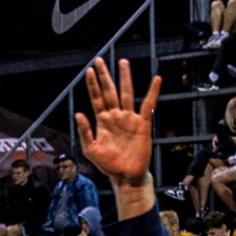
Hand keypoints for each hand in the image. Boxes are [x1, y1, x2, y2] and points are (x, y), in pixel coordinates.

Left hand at [74, 57, 160, 186]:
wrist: (125, 176)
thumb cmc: (108, 165)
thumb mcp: (91, 150)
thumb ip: (84, 132)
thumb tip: (78, 113)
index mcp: (102, 121)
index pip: (96, 98)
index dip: (93, 85)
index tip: (88, 70)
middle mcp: (116, 116)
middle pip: (109, 91)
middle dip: (105, 76)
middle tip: (99, 60)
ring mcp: (129, 118)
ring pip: (126, 93)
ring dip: (124, 78)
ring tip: (123, 62)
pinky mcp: (142, 123)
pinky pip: (148, 104)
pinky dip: (153, 92)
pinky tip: (156, 79)